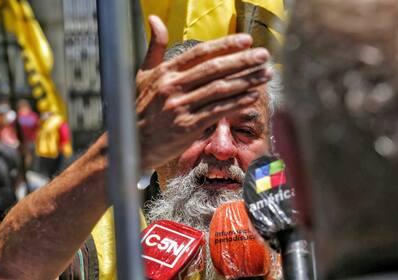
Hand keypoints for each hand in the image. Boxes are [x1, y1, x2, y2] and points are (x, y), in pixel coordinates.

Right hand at [137, 15, 270, 168]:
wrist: (132, 143)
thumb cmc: (139, 108)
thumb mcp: (143, 75)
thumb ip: (155, 48)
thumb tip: (154, 18)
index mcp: (165, 72)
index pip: (200, 53)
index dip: (225, 45)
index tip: (247, 40)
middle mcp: (173, 87)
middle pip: (214, 69)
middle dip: (243, 61)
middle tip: (265, 55)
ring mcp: (180, 107)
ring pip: (220, 89)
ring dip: (246, 81)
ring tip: (266, 74)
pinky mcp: (187, 127)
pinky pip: (218, 111)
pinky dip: (237, 103)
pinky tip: (253, 96)